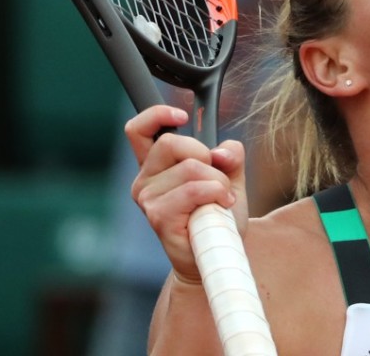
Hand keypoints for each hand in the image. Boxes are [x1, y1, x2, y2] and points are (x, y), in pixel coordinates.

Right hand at [125, 105, 248, 283]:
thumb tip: (221, 152)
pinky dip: (216, 193)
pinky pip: (194, 189)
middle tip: (218, 180)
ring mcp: (148, 199)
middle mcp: (145, 180)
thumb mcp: (230, 176)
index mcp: (156, 165)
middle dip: (205, 155)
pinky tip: (219, 208)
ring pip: (191, 167)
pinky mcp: (158, 216)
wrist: (218, 253)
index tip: (182, 115)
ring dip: (218, 181)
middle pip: (172, 142)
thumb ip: (229, 155)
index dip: (156, 115)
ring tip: (220, 199)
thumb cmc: (218, 215)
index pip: (138, 130)